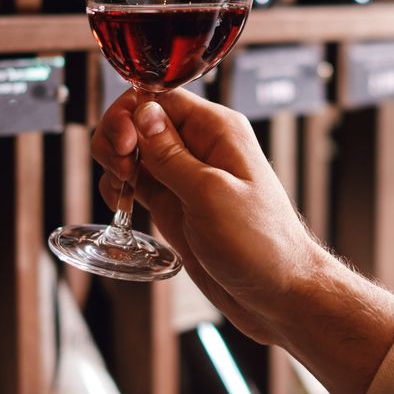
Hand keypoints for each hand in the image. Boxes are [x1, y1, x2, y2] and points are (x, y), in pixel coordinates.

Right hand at [91, 88, 329, 344]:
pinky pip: (137, 182)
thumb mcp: (211, 195)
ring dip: (115, 162)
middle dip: (118, 137)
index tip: (123, 144)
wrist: (278, 295)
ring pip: (134, 151)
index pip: (161, 98)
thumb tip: (143, 113)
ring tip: (120, 189)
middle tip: (120, 169)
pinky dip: (119, 188)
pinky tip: (120, 203)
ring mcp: (185, 177)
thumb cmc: (261, 246)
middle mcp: (201, 148)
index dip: (131, 113)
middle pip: (141, 120)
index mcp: (218, 132)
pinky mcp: (175, 205)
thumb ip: (171, 155)